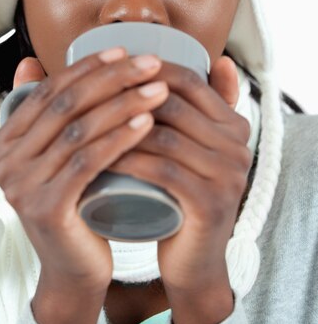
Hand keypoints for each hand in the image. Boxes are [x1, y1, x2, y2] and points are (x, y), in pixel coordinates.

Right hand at [0, 49, 168, 323]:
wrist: (74, 268)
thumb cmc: (74, 202)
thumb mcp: (56, 153)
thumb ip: (41, 112)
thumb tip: (29, 63)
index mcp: (1, 141)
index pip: (48, 90)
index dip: (87, 67)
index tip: (125, 50)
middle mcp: (1, 161)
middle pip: (65, 105)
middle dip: (112, 79)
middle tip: (151, 64)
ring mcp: (19, 186)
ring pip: (79, 130)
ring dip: (124, 105)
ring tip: (159, 91)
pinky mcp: (45, 208)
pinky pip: (87, 162)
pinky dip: (119, 139)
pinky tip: (147, 124)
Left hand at [107, 56, 251, 323]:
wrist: (194, 261)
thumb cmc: (180, 196)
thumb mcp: (191, 149)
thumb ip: (198, 111)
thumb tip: (216, 62)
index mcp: (234, 124)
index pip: (190, 80)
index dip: (147, 69)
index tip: (108, 72)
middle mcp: (238, 145)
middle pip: (174, 104)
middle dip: (126, 95)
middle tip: (88, 98)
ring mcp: (228, 175)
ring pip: (164, 136)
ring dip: (120, 127)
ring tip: (86, 126)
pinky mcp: (210, 203)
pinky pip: (162, 170)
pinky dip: (128, 160)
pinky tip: (99, 157)